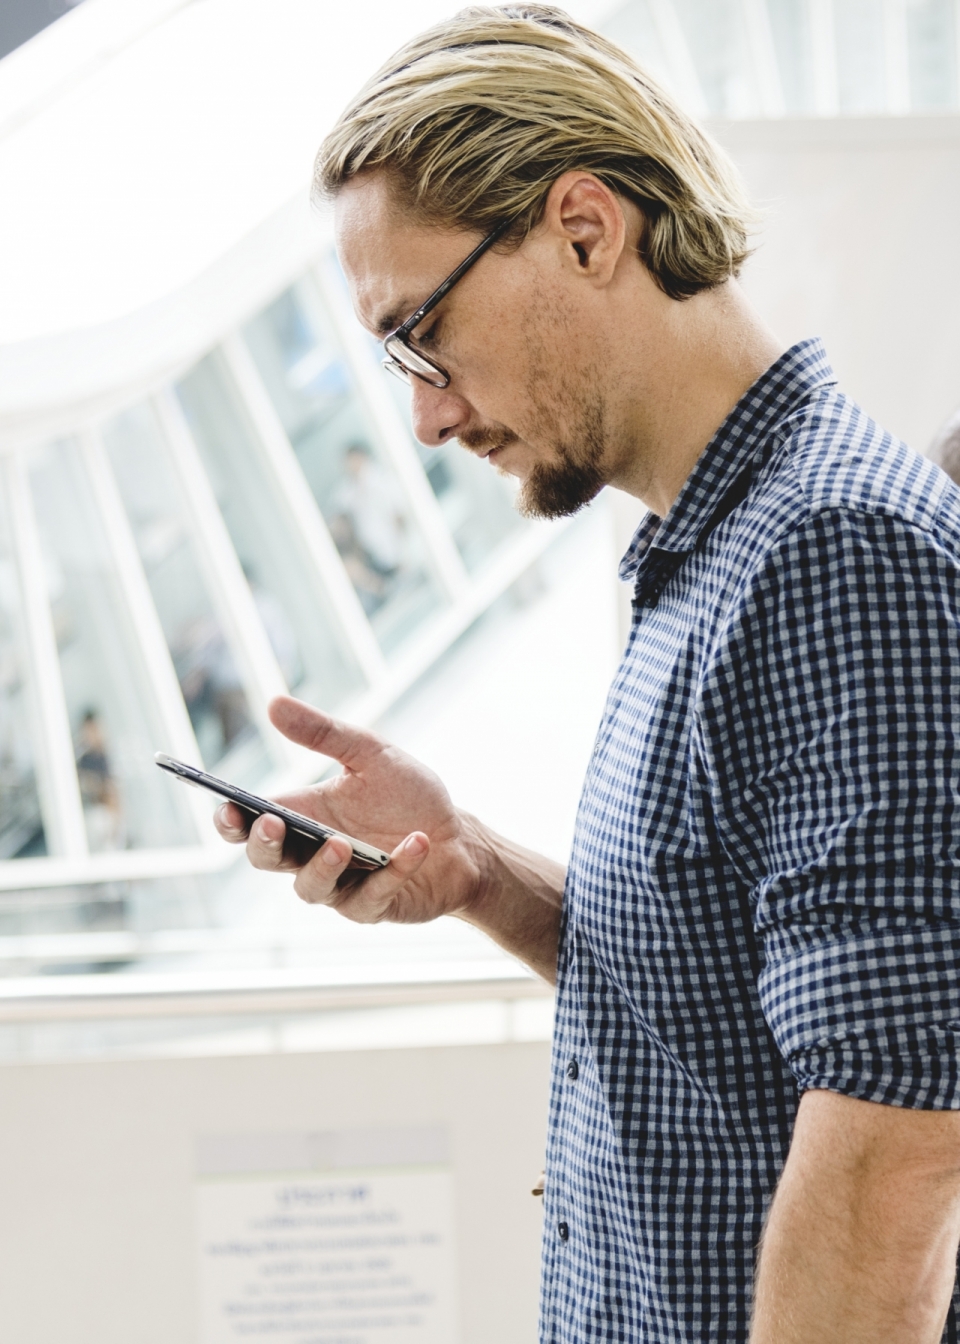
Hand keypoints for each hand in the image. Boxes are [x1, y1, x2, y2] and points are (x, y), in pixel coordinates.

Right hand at [213, 696, 484, 923]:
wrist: (460, 838)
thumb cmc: (408, 798)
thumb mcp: (370, 754)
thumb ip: (324, 733)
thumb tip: (273, 703)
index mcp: (303, 816)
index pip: (249, 824)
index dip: (230, 821)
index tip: (227, 807)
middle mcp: (312, 855)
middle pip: (267, 859)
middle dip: (263, 844)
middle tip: (271, 823)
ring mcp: (341, 885)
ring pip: (311, 888)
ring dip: (323, 866)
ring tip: (342, 843)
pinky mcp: (374, 906)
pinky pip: (374, 895)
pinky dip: (395, 869)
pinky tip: (417, 843)